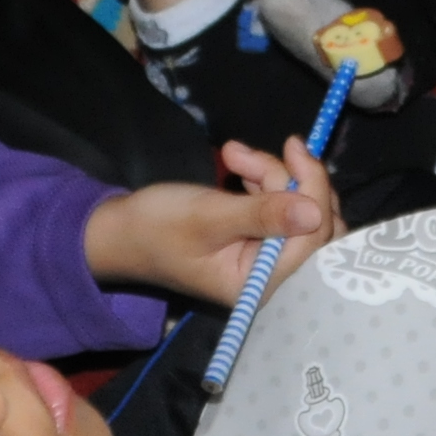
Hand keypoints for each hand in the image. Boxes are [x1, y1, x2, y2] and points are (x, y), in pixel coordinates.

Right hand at [79, 138, 337, 301]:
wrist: (119, 229)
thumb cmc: (157, 228)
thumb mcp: (209, 217)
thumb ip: (263, 215)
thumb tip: (315, 212)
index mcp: (261, 285)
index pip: (313, 239)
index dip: (313, 190)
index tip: (294, 150)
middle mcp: (272, 276)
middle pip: (316, 223)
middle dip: (291, 181)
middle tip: (257, 154)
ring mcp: (267, 256)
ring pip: (299, 206)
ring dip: (271, 173)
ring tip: (231, 156)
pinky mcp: (260, 237)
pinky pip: (281, 203)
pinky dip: (262, 178)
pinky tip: (234, 162)